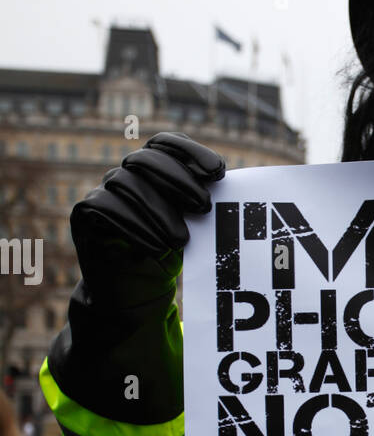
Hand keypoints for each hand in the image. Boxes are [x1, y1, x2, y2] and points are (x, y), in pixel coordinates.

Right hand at [71, 133, 224, 305]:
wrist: (134, 291)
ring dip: (160, 211)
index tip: (219, 172)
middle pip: (145, 159)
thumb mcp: (189, 224)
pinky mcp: (85, 212)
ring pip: (127, 183)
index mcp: (150, 169)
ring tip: (182, 239)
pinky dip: (135, 227)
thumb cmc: (166, 252)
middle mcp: (124, 173)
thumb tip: (225, 182)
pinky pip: (107, 208)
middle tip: (205, 206)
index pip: (165, 144)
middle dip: (179, 180)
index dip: (191, 152)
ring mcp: (102, 190)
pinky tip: (157, 247)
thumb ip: (198, 200)